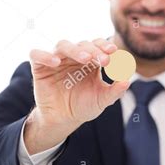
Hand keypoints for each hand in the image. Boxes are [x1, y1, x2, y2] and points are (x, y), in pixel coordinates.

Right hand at [24, 38, 129, 153]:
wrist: (64, 120)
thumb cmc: (84, 106)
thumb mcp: (102, 100)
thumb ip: (115, 90)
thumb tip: (127, 80)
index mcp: (90, 60)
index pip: (98, 46)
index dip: (105, 46)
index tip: (114, 52)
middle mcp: (73, 56)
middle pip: (83, 44)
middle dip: (94, 50)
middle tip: (104, 59)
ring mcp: (56, 60)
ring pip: (62, 45)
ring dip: (75, 49)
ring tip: (85, 59)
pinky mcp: (40, 67)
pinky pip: (37, 55)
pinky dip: (44, 55)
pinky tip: (55, 62)